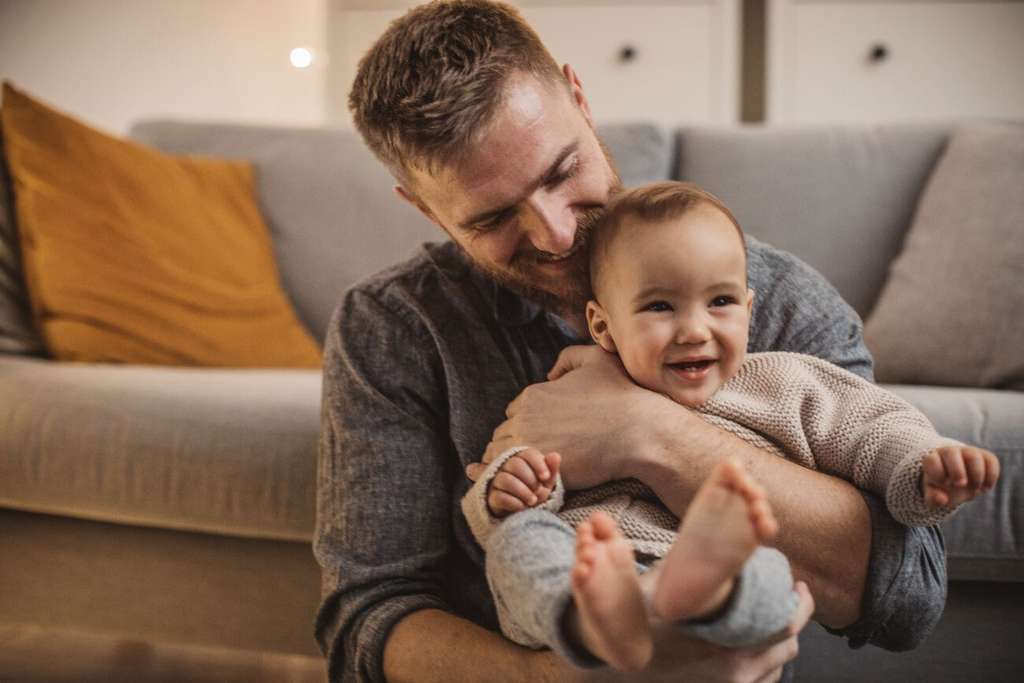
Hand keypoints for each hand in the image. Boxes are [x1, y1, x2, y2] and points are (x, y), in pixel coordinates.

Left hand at [469, 345, 673, 488]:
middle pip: (505, 434)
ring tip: (538, 470)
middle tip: (542, 455)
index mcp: (533, 394)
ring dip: (516, 463)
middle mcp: (524, 417)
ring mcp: (529, 444)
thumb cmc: (623, 396)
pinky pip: (515, 476)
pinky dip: (521, 479)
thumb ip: (569, 358)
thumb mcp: (596, 360)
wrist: (641, 431)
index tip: (546, 435)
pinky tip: (539, 481)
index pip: (515, 413)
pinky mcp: (539, 469)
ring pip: (504, 456)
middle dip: (519, 443)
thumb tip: (550, 374)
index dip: (528, 425)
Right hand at [486, 449, 560, 516]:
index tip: (545, 477)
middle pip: (515, 464)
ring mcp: (497, 481)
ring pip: (505, 479)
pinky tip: (522, 507)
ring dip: (522, 491)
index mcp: (521, 459)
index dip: (538, 464)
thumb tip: (555, 455)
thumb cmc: (535, 492)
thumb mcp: (546, 482)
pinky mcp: (491, 497)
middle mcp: (506, 467)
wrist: (523, 512)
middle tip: (538, 491)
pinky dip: (514, 502)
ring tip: (532, 501)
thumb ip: (551, 469)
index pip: (528, 454)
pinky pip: (499, 496)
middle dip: (530, 479)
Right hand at [546, 581, 813, 682]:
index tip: (799, 586)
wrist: (617, 667)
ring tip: (771, 622)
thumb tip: (709, 536)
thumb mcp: (659, 589)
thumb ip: (686, 567)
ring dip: (778, 644)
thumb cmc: (635, 625)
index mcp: (727, 642)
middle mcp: (735, 671)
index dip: (800, 605)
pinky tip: (755, 651)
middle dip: (792, 620)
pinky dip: (764, 666)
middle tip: (790, 600)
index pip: (785, 625)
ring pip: (776, 668)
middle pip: (786, 647)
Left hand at [921, 445, 999, 506]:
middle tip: (960, 485)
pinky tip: (985, 487)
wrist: (960, 483)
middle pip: (952, 452)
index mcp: (933, 460)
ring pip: (974, 456)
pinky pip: (991, 460)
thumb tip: (942, 499)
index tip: (944, 484)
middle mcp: (950, 452)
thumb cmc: (943, 488)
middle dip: (957, 471)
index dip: (937, 474)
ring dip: (976, 475)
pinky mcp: (985, 456)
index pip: (932, 460)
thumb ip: (933, 498)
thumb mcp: (935, 495)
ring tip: (975, 488)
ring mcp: (968, 452)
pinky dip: (991, 476)